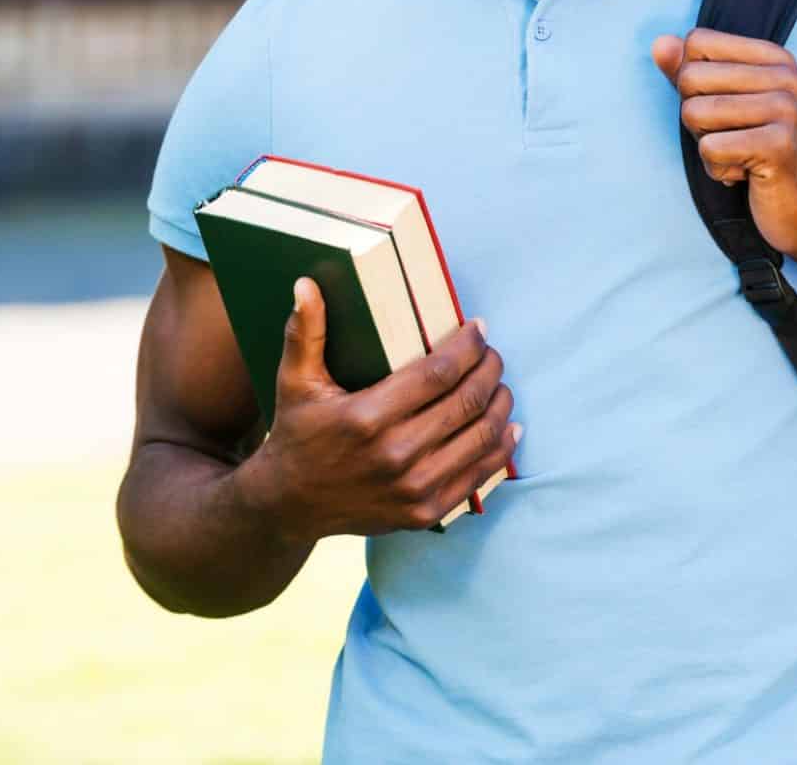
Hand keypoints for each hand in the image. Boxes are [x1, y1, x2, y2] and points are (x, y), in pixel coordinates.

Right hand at [242, 278, 517, 540]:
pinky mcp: (424, 511)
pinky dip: (501, 448)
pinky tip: (508, 427)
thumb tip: (307, 284)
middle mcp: (394, 455)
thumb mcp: (294, 383)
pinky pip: (478, 475)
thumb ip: (305, 332)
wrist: (287, 507)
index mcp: (366, 417)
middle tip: (493, 354)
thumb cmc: (297, 435)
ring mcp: (413, 488)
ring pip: (481, 436)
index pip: (439, 374)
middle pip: (467, 402)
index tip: (479, 328)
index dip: (468, 347)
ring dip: (501, 404)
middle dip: (490, 370)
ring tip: (500, 384)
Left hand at [654, 28, 796, 266]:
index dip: (692, 81)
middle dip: (697, 118)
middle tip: (734, 139)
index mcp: (776, 58)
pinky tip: (747, 175)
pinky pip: (709, 148)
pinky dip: (717, 170)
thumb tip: (659, 43)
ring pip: (694, 113)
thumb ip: (692, 73)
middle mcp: (786, 76)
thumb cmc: (764, 158)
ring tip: (741, 156)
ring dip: (707, 146)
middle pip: (690, 77)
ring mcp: (787, 109)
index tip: (727, 110)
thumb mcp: (728, 107)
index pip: (696, 42)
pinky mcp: (780, 145)